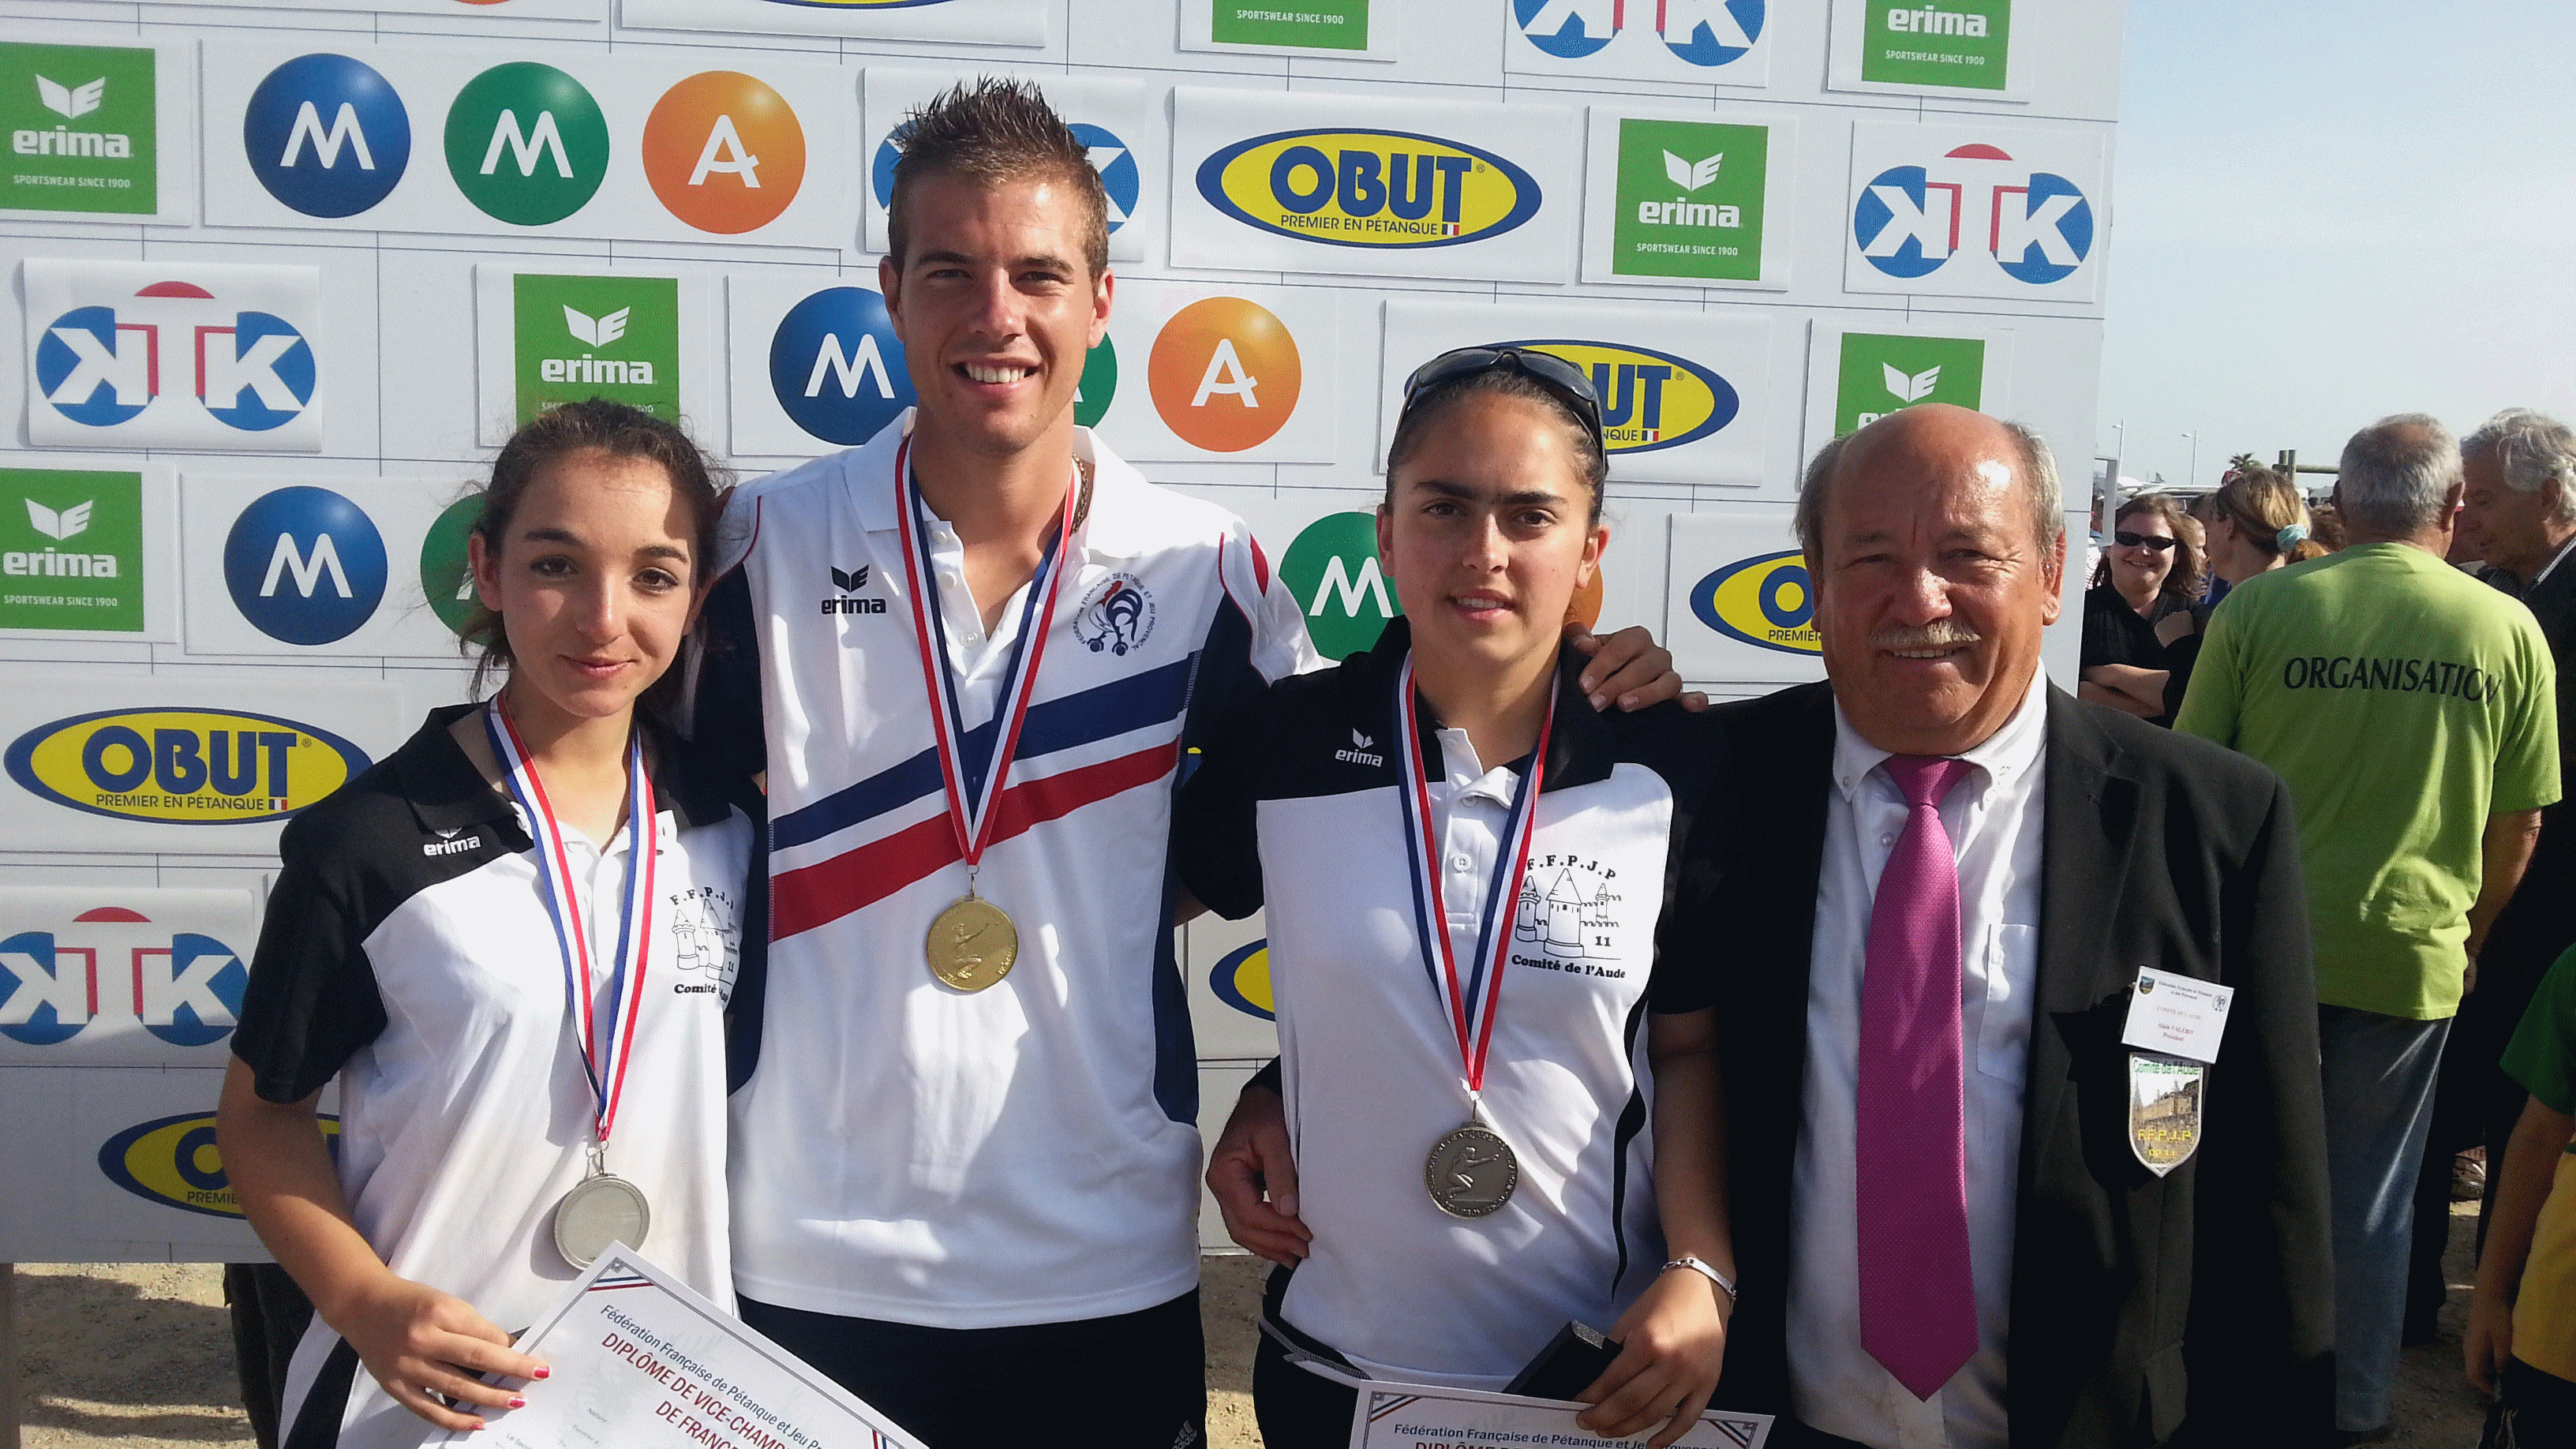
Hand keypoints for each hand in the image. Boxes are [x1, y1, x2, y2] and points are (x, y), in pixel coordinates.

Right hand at [327, 1273, 547, 1431]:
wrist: (362, 1306)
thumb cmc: (411, 1302)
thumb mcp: (446, 1304)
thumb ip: (473, 1327)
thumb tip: (506, 1350)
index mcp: (439, 1313)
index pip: (485, 1335)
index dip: (513, 1350)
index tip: (534, 1360)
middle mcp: (422, 1340)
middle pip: (475, 1359)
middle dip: (511, 1371)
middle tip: (537, 1378)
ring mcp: (407, 1366)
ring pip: (455, 1388)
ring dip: (489, 1397)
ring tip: (515, 1403)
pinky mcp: (395, 1387)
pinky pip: (428, 1409)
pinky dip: (454, 1418)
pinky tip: (477, 1422)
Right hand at [1206, 1084, 1310, 1264]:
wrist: (1260, 1101)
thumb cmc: (1265, 1113)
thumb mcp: (1276, 1136)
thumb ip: (1281, 1172)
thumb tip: (1289, 1210)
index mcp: (1224, 1172)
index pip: (1250, 1212)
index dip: (1278, 1227)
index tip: (1306, 1232)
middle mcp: (1220, 1186)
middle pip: (1244, 1228)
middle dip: (1275, 1242)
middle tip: (1306, 1250)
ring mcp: (1227, 1192)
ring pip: (1243, 1231)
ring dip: (1270, 1246)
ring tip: (1297, 1256)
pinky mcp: (1238, 1194)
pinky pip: (1247, 1224)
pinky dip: (1265, 1238)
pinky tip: (1284, 1247)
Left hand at [1568, 624, 1705, 712]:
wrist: (1607, 682)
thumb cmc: (1600, 663)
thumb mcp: (1585, 648)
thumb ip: (1579, 640)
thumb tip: (1582, 644)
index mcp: (1634, 638)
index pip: (1619, 648)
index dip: (1600, 666)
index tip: (1584, 684)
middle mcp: (1654, 655)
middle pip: (1641, 667)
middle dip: (1616, 685)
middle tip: (1596, 702)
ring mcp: (1667, 675)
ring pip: (1666, 682)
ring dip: (1646, 694)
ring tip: (1624, 704)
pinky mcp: (1675, 696)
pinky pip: (1687, 697)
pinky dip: (1693, 700)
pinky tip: (1692, 705)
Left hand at [1575, 1266, 1728, 1445]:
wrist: (1703, 1288)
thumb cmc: (1664, 1299)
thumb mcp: (1630, 1318)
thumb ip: (1616, 1349)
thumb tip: (1599, 1380)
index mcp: (1648, 1342)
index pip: (1612, 1380)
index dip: (1592, 1396)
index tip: (1579, 1404)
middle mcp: (1670, 1363)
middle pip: (1630, 1403)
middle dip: (1603, 1417)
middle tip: (1587, 1422)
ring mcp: (1691, 1377)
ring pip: (1655, 1415)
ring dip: (1628, 1429)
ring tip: (1608, 1431)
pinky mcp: (1708, 1385)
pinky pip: (1687, 1419)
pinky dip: (1669, 1437)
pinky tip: (1651, 1444)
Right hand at [2465, 1283, 2512, 1393]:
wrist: (2489, 1293)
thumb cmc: (2496, 1317)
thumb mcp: (2503, 1341)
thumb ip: (2502, 1359)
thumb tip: (2501, 1374)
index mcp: (2472, 1351)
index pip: (2474, 1376)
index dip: (2486, 1387)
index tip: (2500, 1392)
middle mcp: (2467, 1347)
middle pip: (2473, 1369)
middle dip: (2487, 1379)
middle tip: (2503, 1383)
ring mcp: (2469, 1339)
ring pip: (2476, 1360)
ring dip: (2487, 1368)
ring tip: (2503, 1371)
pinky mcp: (2474, 1332)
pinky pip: (2478, 1352)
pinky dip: (2487, 1359)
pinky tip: (2498, 1355)